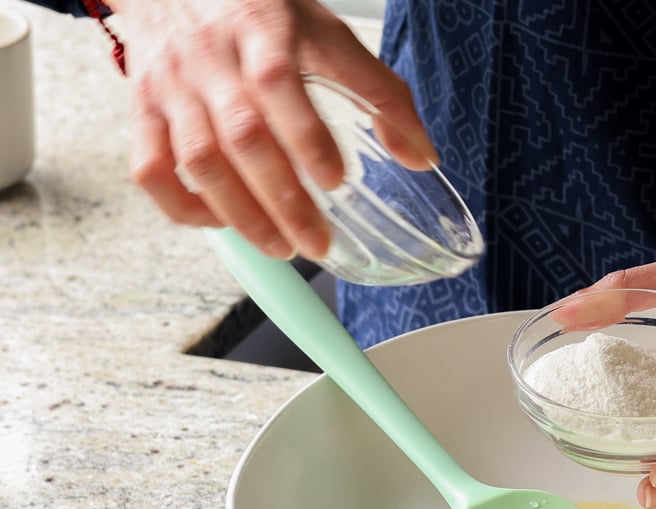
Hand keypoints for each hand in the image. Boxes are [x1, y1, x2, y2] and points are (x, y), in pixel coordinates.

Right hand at [108, 0, 437, 259]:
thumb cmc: (260, 12)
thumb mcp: (328, 32)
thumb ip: (379, 91)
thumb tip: (421, 156)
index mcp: (262, 27)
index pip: (279, 82)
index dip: (307, 135)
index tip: (336, 179)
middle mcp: (211, 55)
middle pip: (241, 136)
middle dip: (283, 199)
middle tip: (317, 241)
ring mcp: (171, 83)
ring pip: (197, 160)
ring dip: (242, 215)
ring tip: (282, 247)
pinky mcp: (142, 107)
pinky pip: (151, 169)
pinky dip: (184, 208)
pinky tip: (223, 224)